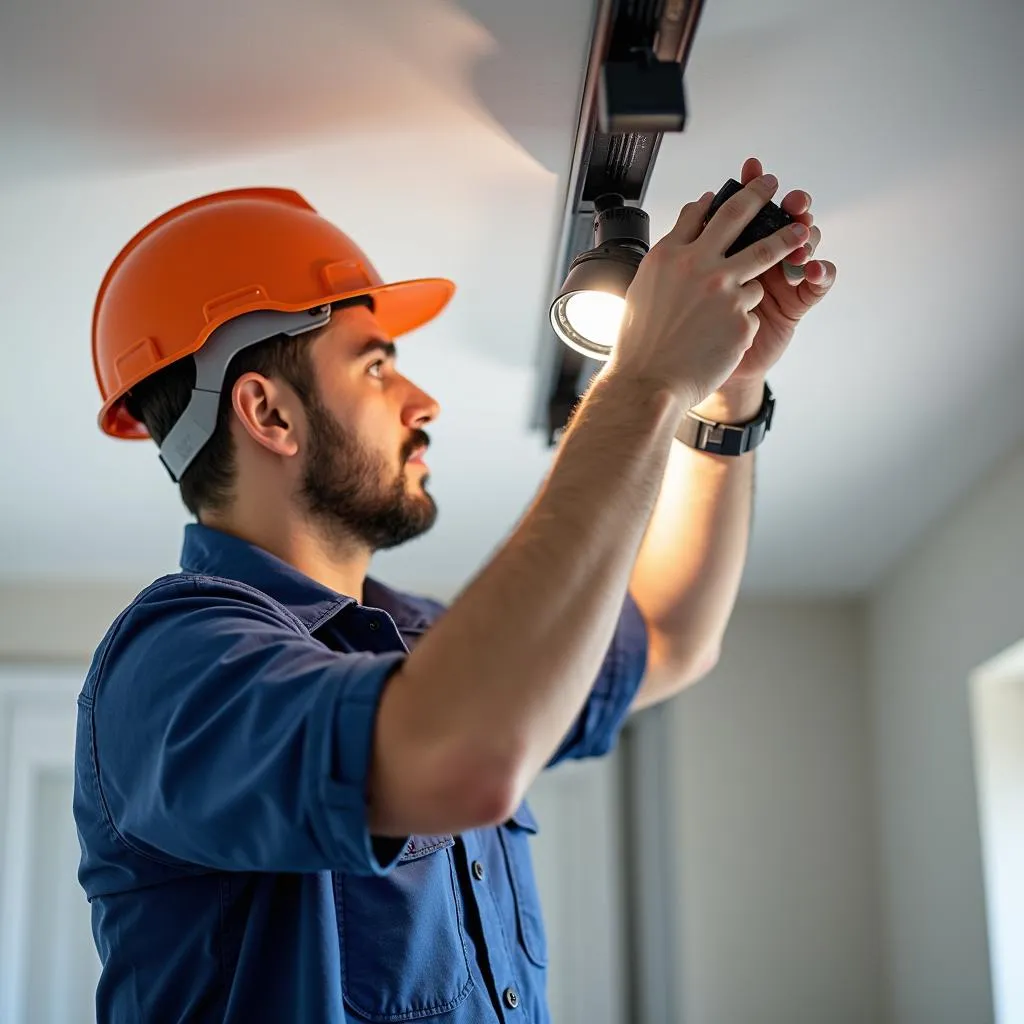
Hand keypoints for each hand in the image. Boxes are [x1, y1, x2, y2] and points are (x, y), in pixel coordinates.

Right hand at [612, 174, 809, 410]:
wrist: (649, 384)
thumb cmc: (641, 343)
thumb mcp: (643, 290)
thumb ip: (669, 257)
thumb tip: (686, 223)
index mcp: (668, 257)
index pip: (698, 215)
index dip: (717, 199)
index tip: (730, 190)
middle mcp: (697, 265)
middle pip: (737, 217)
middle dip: (760, 194)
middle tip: (772, 184)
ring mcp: (723, 291)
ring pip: (763, 257)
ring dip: (787, 241)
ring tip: (804, 232)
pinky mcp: (741, 318)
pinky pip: (753, 307)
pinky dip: (743, 317)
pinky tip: (724, 334)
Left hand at [708, 156, 837, 400]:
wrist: (691, 372)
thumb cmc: (684, 331)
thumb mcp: (682, 284)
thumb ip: (692, 249)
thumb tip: (694, 207)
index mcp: (729, 248)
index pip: (745, 210)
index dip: (750, 187)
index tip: (751, 168)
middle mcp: (757, 258)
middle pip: (780, 220)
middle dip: (789, 203)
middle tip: (790, 198)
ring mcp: (780, 277)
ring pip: (805, 243)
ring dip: (807, 233)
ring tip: (802, 233)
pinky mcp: (797, 302)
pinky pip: (818, 282)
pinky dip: (821, 271)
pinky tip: (812, 268)